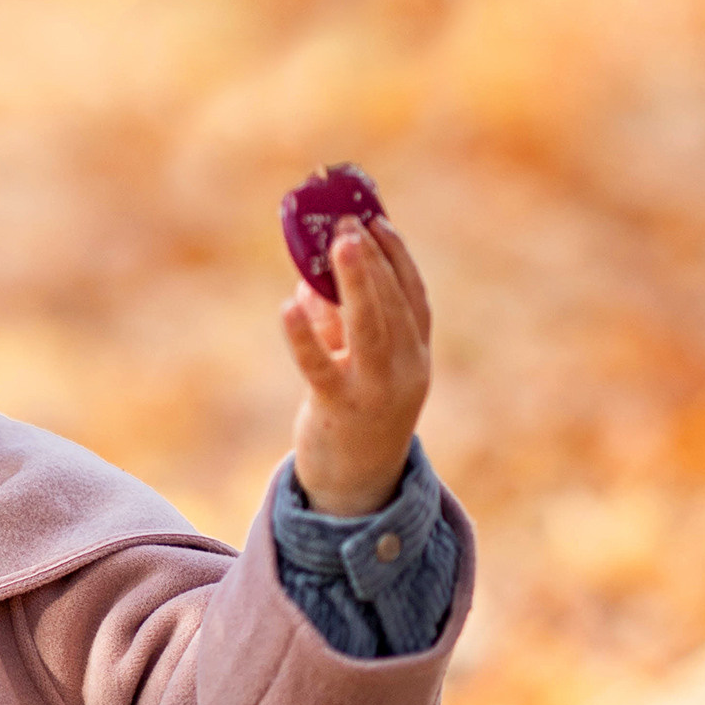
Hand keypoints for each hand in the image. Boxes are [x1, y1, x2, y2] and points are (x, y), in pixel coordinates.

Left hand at [282, 215, 432, 516]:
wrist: (356, 487)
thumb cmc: (355, 414)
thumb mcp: (356, 364)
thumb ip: (336, 323)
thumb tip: (308, 280)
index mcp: (415, 354)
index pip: (413, 295)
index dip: (395, 255)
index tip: (374, 218)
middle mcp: (405, 370)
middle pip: (394, 305)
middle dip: (373, 259)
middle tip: (349, 221)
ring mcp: (376, 391)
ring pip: (370, 328)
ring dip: (355, 282)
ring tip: (337, 243)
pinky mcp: (340, 410)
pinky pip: (321, 368)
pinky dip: (305, 337)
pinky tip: (288, 306)